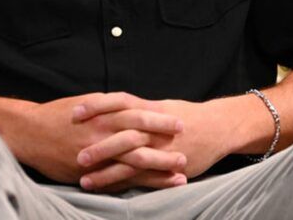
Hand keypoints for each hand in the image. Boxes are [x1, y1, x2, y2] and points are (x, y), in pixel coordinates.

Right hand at [16, 92, 186, 187]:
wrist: (31, 133)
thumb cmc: (59, 114)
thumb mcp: (86, 102)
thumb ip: (109, 105)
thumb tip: (131, 104)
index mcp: (103, 113)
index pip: (138, 115)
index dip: (159, 119)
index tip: (178, 121)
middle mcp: (103, 133)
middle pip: (141, 139)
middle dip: (165, 143)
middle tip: (186, 147)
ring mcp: (98, 156)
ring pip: (134, 162)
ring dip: (159, 168)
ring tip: (180, 173)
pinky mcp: (91, 174)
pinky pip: (119, 181)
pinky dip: (138, 184)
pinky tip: (154, 187)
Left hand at [74, 96, 236, 187]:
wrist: (217, 127)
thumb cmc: (186, 115)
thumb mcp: (159, 106)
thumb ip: (136, 108)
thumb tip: (110, 107)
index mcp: (148, 107)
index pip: (118, 102)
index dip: (97, 106)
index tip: (75, 111)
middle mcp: (153, 126)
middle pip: (120, 133)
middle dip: (97, 144)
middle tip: (74, 152)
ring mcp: (160, 147)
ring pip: (129, 159)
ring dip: (106, 171)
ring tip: (83, 179)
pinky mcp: (168, 164)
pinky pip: (143, 176)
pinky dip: (126, 183)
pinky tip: (109, 190)